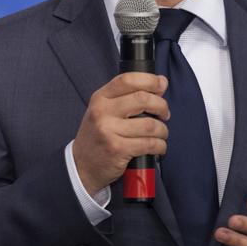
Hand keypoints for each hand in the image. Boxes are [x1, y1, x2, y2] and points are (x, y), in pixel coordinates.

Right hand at [73, 72, 169, 195]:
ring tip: (161, 134)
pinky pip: (149, 144)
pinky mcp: (118, 149)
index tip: (161, 85)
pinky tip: (158, 147)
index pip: (128, 80)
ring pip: (150, 124)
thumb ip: (126, 97)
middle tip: (164, 114)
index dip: (150, 80)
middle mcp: (102, 112)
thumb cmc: (97, 137)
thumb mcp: (103, 111)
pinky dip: (160, 146)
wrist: (82, 166)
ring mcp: (109, 131)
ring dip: (162, 130)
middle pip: (143, 99)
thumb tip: (160, 84)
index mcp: (100, 98)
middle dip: (161, 106)